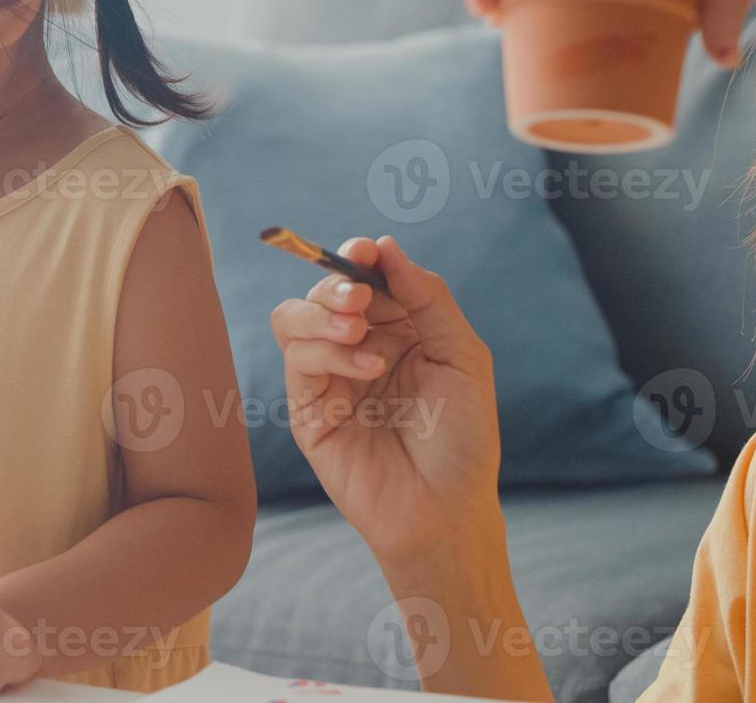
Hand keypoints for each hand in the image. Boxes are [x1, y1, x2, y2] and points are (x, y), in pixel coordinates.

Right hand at [269, 236, 500, 566]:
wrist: (446, 508)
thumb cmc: (462, 439)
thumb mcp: (463, 356)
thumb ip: (428, 298)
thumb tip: (386, 247)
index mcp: (396, 331)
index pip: (363, 279)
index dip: (358, 259)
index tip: (364, 251)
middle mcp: (356, 349)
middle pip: (321, 292)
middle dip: (337, 284)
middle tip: (361, 298)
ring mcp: (327, 379)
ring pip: (292, 318)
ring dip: (323, 314)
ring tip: (360, 331)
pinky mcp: (307, 409)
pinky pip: (297, 359)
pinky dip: (329, 351)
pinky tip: (369, 367)